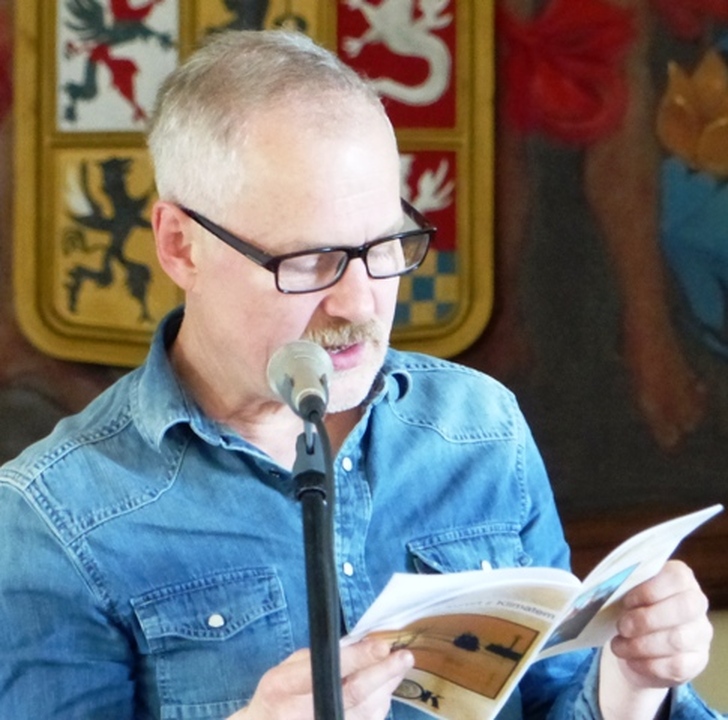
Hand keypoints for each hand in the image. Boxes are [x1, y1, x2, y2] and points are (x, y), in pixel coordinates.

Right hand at [228, 639, 414, 719]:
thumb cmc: (277, 695)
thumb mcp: (286, 669)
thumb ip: (317, 656)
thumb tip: (358, 643)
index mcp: (283, 685)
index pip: (327, 670)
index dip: (358, 657)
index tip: (382, 645)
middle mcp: (300, 713)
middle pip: (353, 694)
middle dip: (383, 674)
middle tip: (404, 657)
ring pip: (365, 713)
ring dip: (386, 689)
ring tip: (398, 669)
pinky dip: (379, 708)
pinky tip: (384, 691)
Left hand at [610, 560, 712, 688]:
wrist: (637, 644)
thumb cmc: (631, 608)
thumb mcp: (626, 593)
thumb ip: (622, 587)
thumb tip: (607, 589)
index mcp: (680, 578)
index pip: (676, 578)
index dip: (650, 590)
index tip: (626, 601)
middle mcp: (696, 603)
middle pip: (683, 608)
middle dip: (646, 619)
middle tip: (621, 627)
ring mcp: (700, 634)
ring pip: (677, 639)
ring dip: (641, 645)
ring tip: (618, 645)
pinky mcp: (697, 661)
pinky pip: (676, 665)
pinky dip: (647, 664)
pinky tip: (630, 659)